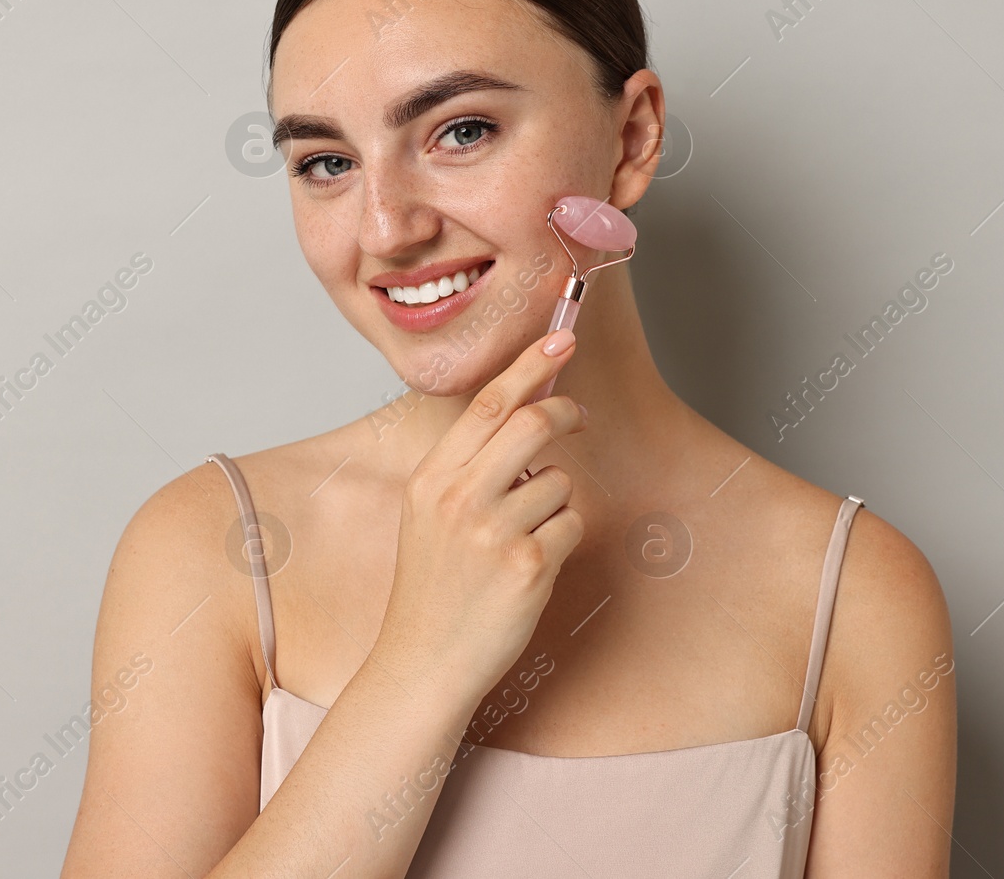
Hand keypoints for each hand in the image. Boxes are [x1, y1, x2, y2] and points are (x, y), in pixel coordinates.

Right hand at [373, 329, 587, 704]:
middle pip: (531, 424)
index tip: (561, 340)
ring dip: (554, 501)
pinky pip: (571, 524)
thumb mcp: (427, 516)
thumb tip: (520, 416)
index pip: (486, 405)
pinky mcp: (529, 566)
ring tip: (523, 538)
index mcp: (431, 479)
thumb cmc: (432, 588)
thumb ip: (465, 468)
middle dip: (565, 411)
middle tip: (581, 415)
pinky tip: (531, 566)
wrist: (423, 663)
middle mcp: (460, 499)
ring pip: (558, 481)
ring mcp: (495, 532)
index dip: (528, 367)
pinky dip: (562, 539)